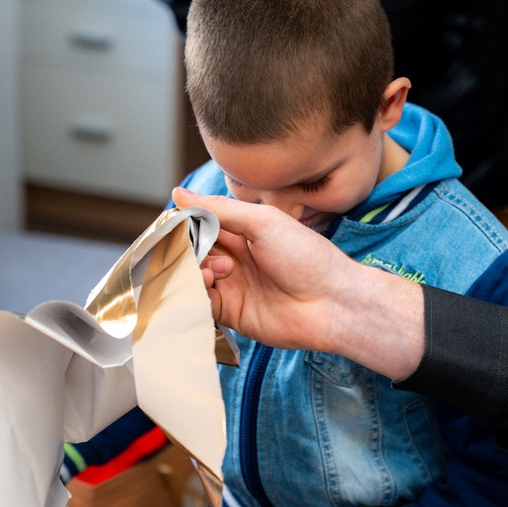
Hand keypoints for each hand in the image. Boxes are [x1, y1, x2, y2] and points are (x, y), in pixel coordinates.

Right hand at [173, 187, 365, 352]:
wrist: (333, 304)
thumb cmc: (306, 257)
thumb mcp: (263, 222)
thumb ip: (220, 209)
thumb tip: (177, 193)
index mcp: (241, 232)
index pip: (198, 224)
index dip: (184, 225)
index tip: (174, 225)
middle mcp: (233, 258)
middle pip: (191, 251)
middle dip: (188, 250)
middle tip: (201, 252)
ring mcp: (231, 286)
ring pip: (192, 277)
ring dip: (194, 272)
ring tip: (214, 272)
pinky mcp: (231, 313)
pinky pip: (201, 303)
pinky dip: (197, 294)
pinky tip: (211, 285)